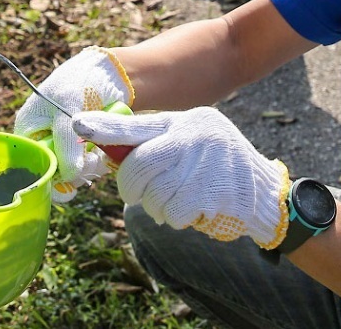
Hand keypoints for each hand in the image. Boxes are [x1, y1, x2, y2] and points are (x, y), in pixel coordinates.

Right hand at [13, 47, 133, 199]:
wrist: (110, 73)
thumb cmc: (81, 82)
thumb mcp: (69, 110)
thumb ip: (66, 143)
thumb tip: (69, 176)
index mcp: (28, 129)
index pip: (33, 163)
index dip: (53, 171)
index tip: (74, 170)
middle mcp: (44, 140)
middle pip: (54, 171)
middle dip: (74, 170)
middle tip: (92, 161)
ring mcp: (64, 144)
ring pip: (73, 171)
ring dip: (89, 167)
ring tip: (100, 154)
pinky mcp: (83, 146)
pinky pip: (87, 165)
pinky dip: (98, 162)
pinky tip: (106, 152)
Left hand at [72, 107, 288, 248]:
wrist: (262, 191)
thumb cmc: (215, 166)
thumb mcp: (190, 142)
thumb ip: (156, 145)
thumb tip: (112, 156)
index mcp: (184, 122)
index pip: (137, 125)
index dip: (105, 127)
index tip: (77, 124)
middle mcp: (193, 138)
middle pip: (138, 167)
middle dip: (130, 186)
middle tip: (138, 193)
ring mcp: (203, 166)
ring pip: (153, 196)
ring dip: (158, 206)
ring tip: (178, 199)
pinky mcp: (210, 194)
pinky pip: (172, 214)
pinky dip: (176, 218)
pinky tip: (194, 209)